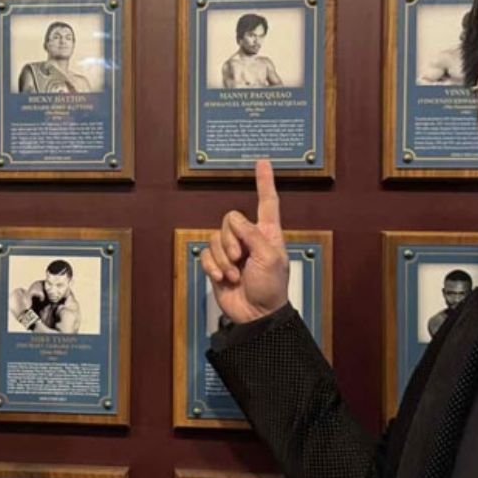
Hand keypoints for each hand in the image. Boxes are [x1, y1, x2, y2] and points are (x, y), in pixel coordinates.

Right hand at [200, 160, 288, 323]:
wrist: (257, 315)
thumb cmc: (271, 288)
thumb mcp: (270, 258)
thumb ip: (253, 234)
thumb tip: (236, 222)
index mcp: (267, 233)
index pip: (267, 202)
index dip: (264, 182)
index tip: (262, 162)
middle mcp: (248, 238)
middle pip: (230, 219)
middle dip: (231, 241)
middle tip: (240, 260)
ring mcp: (231, 251)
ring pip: (215, 237)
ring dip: (224, 259)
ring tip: (235, 274)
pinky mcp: (217, 264)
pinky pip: (206, 253)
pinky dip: (213, 266)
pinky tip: (224, 278)